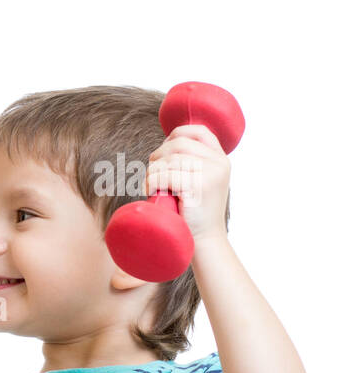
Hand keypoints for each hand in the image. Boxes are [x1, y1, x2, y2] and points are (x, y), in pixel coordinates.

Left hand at [145, 124, 229, 242]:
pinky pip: (165, 175)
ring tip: (152, 185)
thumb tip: (167, 144)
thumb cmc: (194, 213)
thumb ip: (192, 163)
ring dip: (153, 171)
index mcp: (221, 160)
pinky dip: (152, 182)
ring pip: (169, 159)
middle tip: (152, 173)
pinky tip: (152, 191)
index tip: (163, 150)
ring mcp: (211, 174)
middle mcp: (219, 163)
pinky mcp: (198, 186)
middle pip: (179, 144)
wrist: (203, 240)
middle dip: (158, 156)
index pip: (199, 131)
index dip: (176, 134)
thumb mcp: (200, 182)